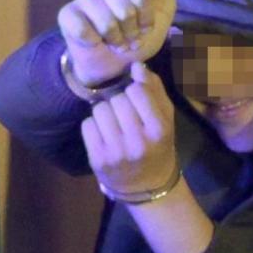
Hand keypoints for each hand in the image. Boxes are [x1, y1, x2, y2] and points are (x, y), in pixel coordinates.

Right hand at [58, 0, 185, 85]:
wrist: (117, 64)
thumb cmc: (138, 35)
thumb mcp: (161, 8)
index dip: (145, 9)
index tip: (147, 25)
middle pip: (121, 2)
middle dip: (131, 28)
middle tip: (132, 39)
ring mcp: (83, 0)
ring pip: (103, 17)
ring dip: (116, 38)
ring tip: (119, 44)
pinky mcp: (67, 16)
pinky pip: (82, 26)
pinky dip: (95, 40)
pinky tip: (98, 43)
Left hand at [81, 63, 175, 193]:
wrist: (147, 186)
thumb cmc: (157, 146)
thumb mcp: (165, 119)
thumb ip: (155, 90)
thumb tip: (136, 66)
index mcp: (159, 130)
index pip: (137, 91)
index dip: (134, 90)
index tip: (136, 100)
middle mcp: (138, 142)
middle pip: (116, 99)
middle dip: (119, 102)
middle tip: (124, 115)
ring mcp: (116, 152)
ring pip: (99, 110)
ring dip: (105, 113)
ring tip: (114, 124)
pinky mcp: (98, 160)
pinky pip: (87, 125)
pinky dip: (93, 126)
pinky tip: (104, 135)